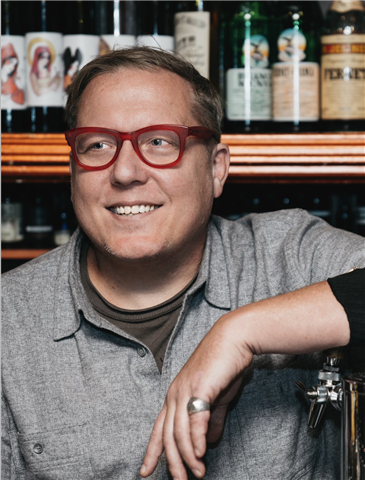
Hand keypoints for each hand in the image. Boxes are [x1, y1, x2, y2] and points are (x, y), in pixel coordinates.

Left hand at [140, 281, 349, 478]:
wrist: (234, 339)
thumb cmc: (225, 366)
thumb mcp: (217, 397)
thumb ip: (212, 419)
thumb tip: (210, 441)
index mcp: (175, 394)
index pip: (159, 428)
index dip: (152, 451)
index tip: (146, 471)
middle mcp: (175, 393)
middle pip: (167, 434)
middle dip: (172, 462)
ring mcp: (185, 389)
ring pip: (179, 431)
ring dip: (188, 456)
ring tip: (197, 474)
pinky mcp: (200, 387)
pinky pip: (195, 419)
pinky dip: (197, 439)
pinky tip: (201, 453)